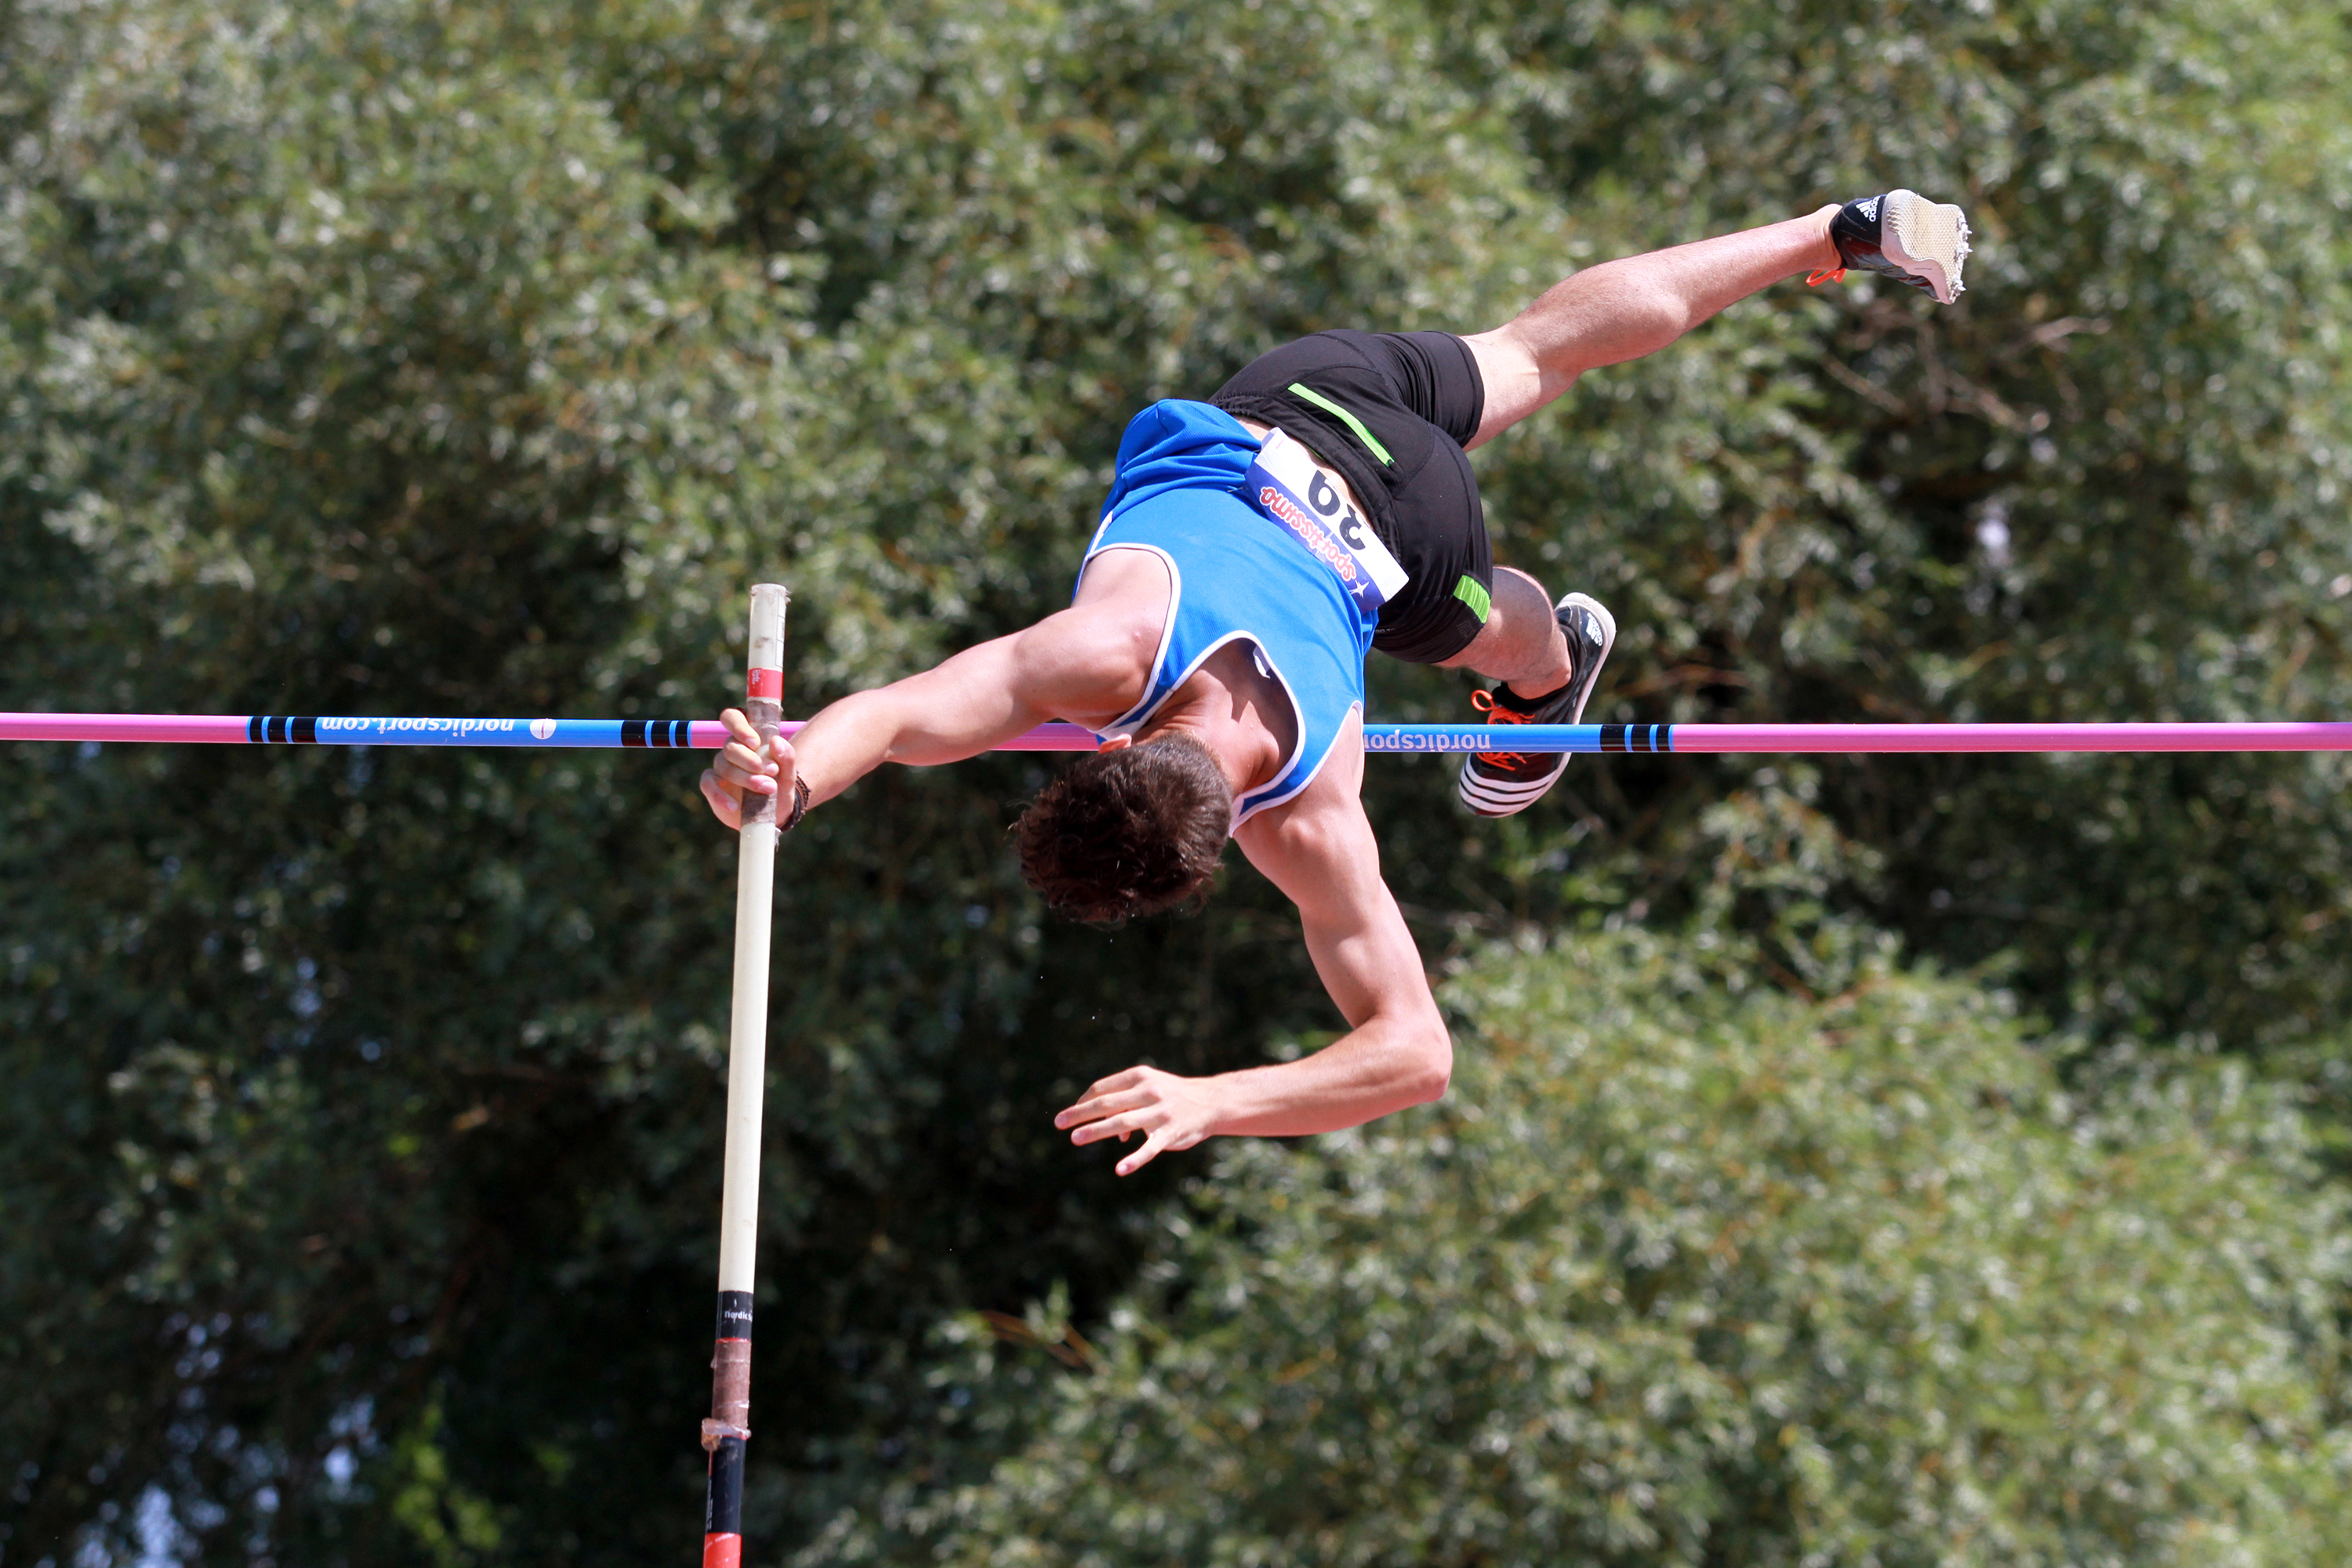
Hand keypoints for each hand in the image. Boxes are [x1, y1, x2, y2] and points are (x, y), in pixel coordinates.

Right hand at [697, 707, 792, 829]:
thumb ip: (787, 757)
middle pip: (730, 746)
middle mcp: (732, 750)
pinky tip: (735, 805)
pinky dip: (720, 795)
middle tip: (771, 772)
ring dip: (745, 777)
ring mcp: (721, 768)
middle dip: (751, 760)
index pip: (733, 718)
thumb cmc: (780, 789)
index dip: (739, 726)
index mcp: (749, 739)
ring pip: (723, 765)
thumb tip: (776, 741)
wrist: (774, 815)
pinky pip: (708, 785)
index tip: (755, 742)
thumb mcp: (789, 775)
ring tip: (768, 788)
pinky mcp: (713, 786)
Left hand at [1054, 1066, 1223, 1176]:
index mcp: (1139, 1076)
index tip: (1069, 1115)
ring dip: (1097, 1131)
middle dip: (1080, 1113)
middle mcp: (1148, 1091)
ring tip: (1075, 1139)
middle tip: (1059, 1123)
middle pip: (1107, 1103)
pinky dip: (1134, 1159)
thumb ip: (1125, 1102)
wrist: (1211, 1101)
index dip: (1083, 1101)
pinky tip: (1120, 1169)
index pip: (1103, 1088)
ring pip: (1122, 1122)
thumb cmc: (1171, 1095)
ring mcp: (1160, 1112)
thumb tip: (1109, 1130)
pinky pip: (1149, 1148)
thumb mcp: (1149, 1087)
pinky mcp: (1171, 1132)